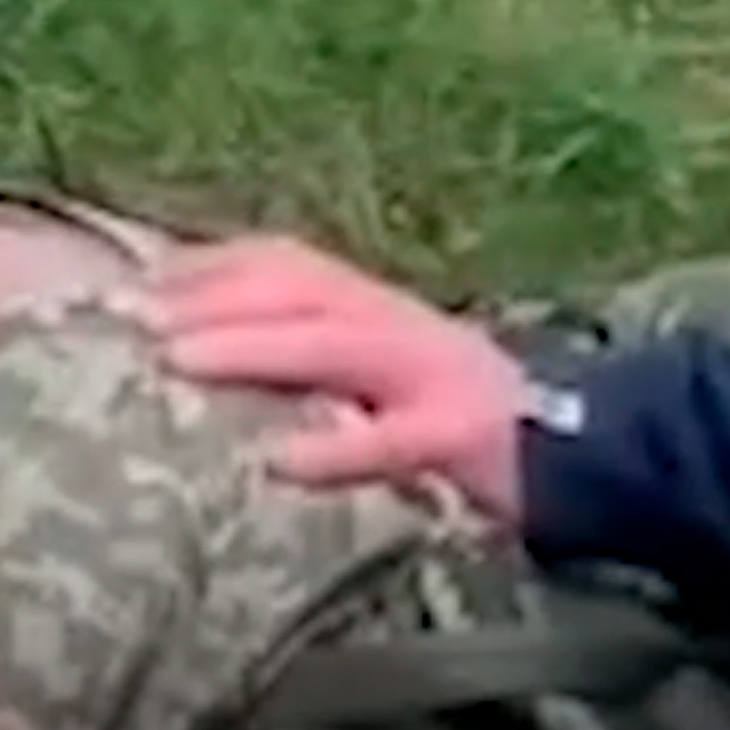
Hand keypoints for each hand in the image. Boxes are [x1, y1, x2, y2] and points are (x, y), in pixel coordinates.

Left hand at [153, 237, 533, 526]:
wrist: (600, 457)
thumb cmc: (472, 425)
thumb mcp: (391, 377)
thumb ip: (320, 366)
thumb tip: (211, 365)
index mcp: (382, 307)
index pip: (286, 264)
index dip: (209, 266)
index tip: (133, 284)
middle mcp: (403, 324)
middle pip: (297, 288)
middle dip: (210, 297)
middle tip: (129, 321)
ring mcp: (435, 376)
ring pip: (334, 346)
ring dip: (252, 347)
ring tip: (178, 363)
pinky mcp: (463, 438)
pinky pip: (393, 442)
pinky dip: (336, 450)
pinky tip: (280, 464)